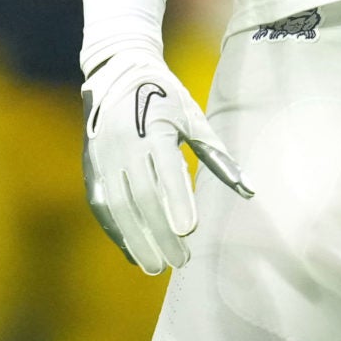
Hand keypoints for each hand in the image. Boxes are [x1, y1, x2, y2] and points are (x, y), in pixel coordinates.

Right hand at [81, 41, 252, 274]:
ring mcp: (104, 157)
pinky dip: (117, 230)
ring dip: (136, 239)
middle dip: (160, 233)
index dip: (178, 202)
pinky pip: (102, 205)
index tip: (189, 232)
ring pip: (118, 206)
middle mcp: (125, 145)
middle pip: (142, 197)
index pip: (167, 172)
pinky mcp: (92, 166)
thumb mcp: (194, 119)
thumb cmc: (167, 98)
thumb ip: (217, 156)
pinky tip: (133, 252)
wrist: (119, 73)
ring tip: (155, 266)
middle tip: (179, 262)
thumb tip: (248, 190)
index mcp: (155, 130)